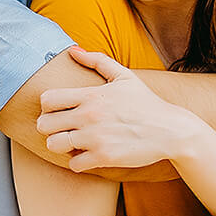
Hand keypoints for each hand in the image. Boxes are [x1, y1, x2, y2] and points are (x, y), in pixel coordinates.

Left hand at [37, 46, 204, 172]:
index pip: (47, 99)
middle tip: (62, 129)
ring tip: (73, 143)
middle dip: (49, 128)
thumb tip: (73, 50)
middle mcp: (89, 115)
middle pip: (43, 125)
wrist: (171, 130)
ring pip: (54, 145)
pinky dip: (78, 162)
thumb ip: (97, 60)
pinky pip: (74, 164)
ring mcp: (95, 137)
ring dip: (61, 145)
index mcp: (91, 95)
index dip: (48, 107)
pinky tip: (88, 155)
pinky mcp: (104, 157)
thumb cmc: (146, 103)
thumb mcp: (124, 76)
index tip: (58, 111)